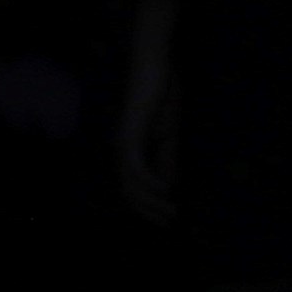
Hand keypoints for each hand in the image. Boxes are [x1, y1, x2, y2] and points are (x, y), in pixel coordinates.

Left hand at [119, 0, 179, 227]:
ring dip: (150, 200)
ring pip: (129, 181)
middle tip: (169, 222)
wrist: (157, 68)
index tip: (167, 220)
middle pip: (127, 190)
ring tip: (170, 211)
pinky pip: (134, 164)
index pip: (132, 187)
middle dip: (148, 210)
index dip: (147, 207)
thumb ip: (167, 159)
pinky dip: (149, 180)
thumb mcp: (169, 135)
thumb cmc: (162, 96)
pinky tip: (164, 191)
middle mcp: (121, 149)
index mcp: (130, 150)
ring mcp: (123, 141)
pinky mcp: (129, 132)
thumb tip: (168, 186)